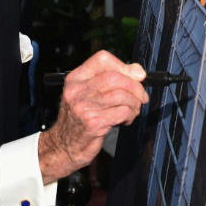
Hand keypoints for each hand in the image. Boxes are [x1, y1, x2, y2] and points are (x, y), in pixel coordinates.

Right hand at [38, 50, 147, 183]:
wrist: (64, 145)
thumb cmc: (80, 117)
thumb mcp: (88, 94)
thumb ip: (110, 80)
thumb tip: (138, 71)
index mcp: (75, 78)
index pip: (102, 59)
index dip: (124, 66)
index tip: (136, 76)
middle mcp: (76, 90)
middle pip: (114, 77)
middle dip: (135, 86)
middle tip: (141, 96)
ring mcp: (83, 107)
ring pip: (121, 95)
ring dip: (134, 103)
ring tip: (132, 110)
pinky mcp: (92, 123)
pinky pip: (122, 113)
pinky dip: (130, 115)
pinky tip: (125, 120)